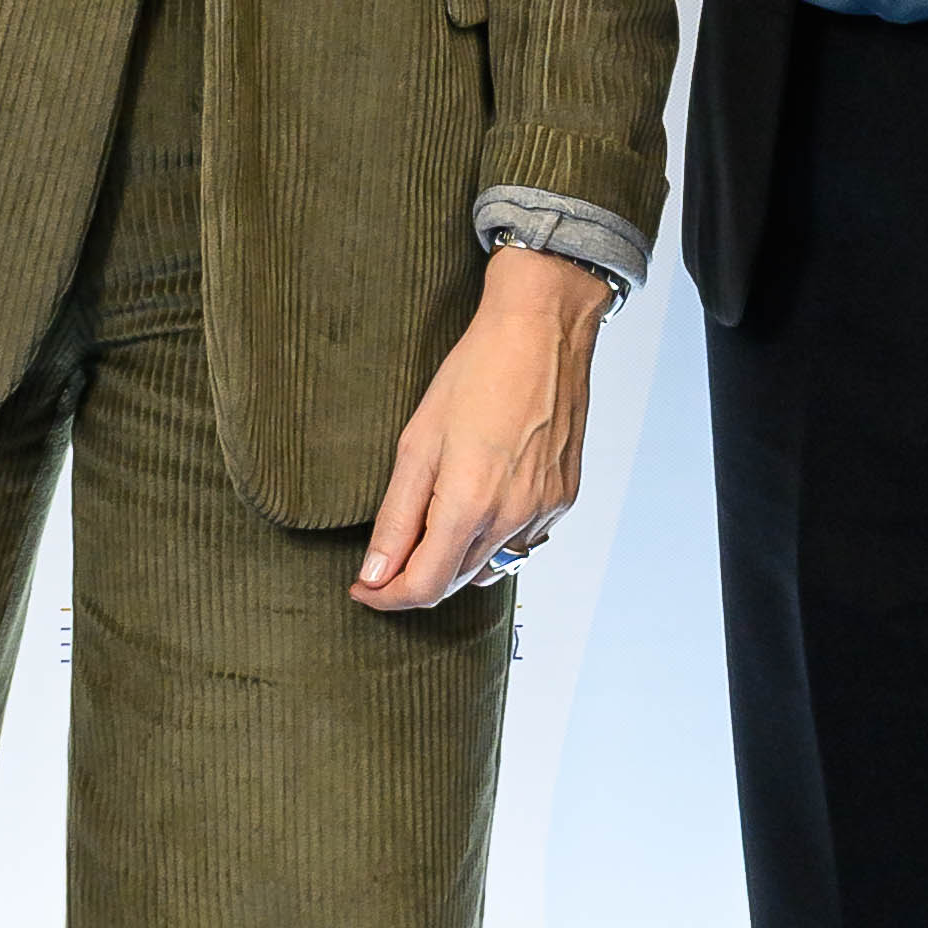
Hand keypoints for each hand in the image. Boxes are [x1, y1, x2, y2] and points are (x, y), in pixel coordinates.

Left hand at [357, 245, 606, 616]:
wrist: (542, 330)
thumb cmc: (477, 372)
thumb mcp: (417, 443)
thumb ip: (396, 517)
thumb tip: (375, 573)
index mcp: (469, 505)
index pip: (424, 587)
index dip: (386, 596)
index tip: (364, 587)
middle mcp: (512, 517)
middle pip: (456, 582)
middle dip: (415, 578)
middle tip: (387, 557)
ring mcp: (544, 510)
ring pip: (490, 566)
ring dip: (455, 562)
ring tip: (432, 525)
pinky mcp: (563, 497)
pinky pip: (522, 541)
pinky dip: (492, 538)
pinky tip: (479, 503)